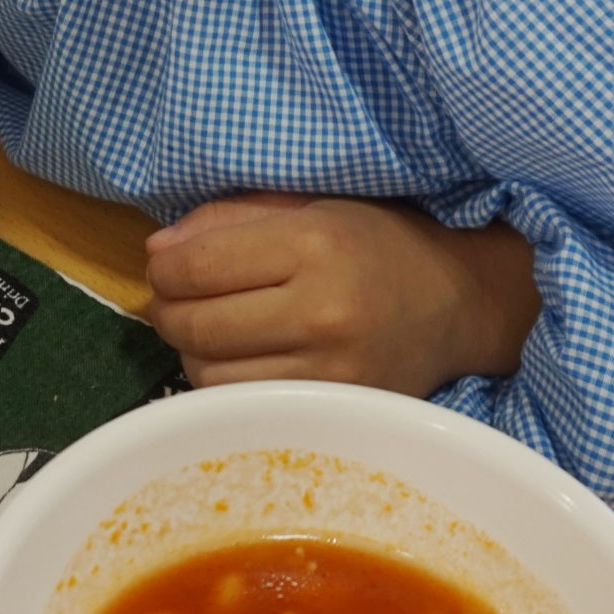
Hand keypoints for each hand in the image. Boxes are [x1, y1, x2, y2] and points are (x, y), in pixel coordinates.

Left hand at [144, 192, 540, 396]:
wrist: (456, 301)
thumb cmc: (375, 240)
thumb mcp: (309, 205)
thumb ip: (229, 218)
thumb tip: (157, 251)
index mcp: (316, 244)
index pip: (200, 265)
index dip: (163, 267)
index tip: (163, 264)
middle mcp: (323, 311)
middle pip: (197, 325)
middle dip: (166, 309)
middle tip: (171, 298)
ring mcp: (331, 370)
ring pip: (212, 374)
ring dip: (190, 350)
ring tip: (206, 327)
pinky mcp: (334, 409)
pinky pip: (244, 406)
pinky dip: (222, 384)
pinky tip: (234, 358)